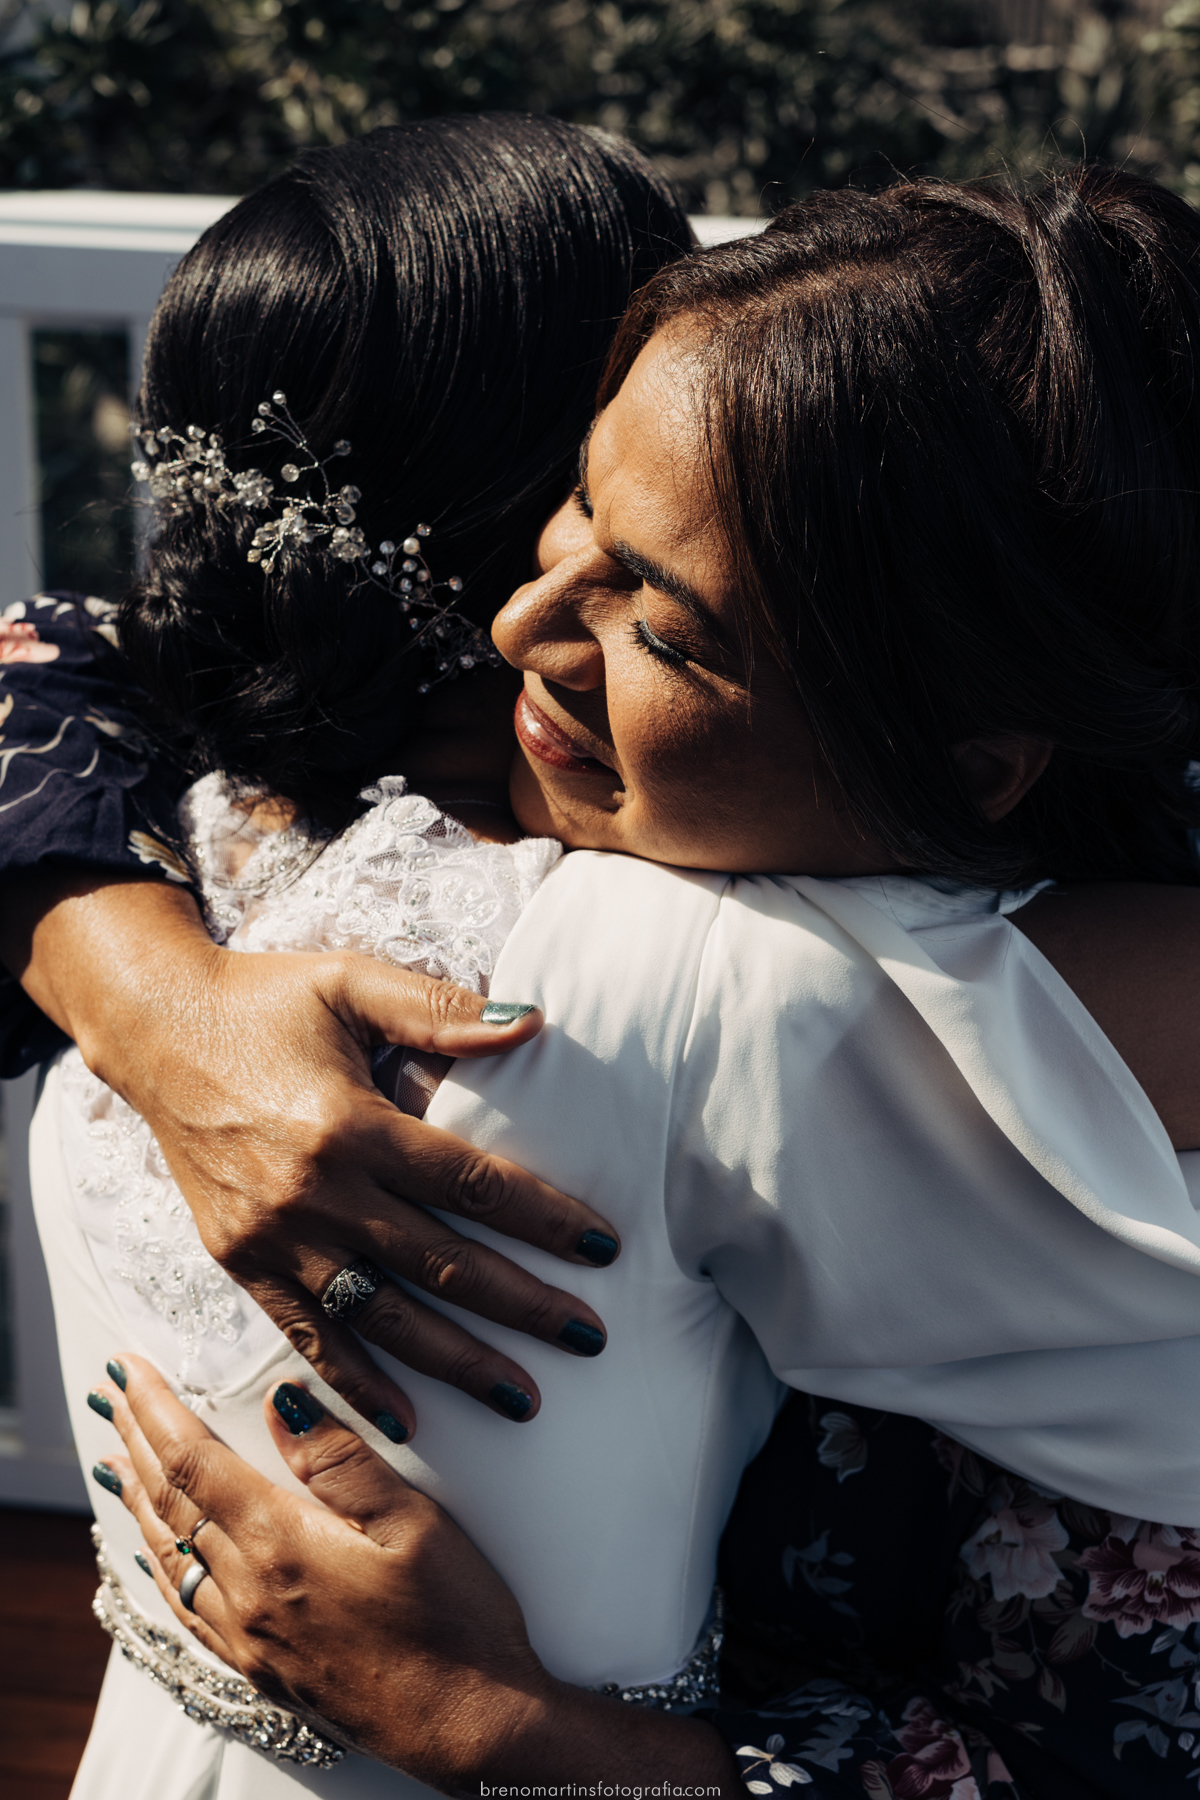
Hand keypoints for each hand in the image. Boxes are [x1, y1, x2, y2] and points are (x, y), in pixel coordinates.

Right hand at [1, 874, 620, 1434]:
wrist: (156, 1028)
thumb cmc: (266, 999)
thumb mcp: (351, 982)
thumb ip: (438, 1008)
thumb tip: (531, 1021)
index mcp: (349, 1123)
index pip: (469, 1183)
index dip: (542, 1218)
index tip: (602, 1248)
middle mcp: (314, 1192)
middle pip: (438, 1262)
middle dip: (521, 1306)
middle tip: (588, 1337)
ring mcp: (274, 1237)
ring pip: (381, 1316)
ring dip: (454, 1363)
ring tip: (521, 1398)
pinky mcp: (240, 1261)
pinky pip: (305, 1335)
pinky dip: (356, 1382)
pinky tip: (407, 1420)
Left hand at [91, 1354, 741, 1795]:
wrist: (469, 1727)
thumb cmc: (456, 1621)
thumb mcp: (414, 1520)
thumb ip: (342, 1459)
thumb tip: (283, 1403)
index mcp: (282, 1544)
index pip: (195, 1462)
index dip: (157, 1409)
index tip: (132, 1366)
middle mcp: (249, 1593)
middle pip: (171, 1503)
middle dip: (138, 1439)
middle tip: (117, 1391)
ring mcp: (250, 1637)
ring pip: (170, 1554)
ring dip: (138, 1497)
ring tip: (120, 1455)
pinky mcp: (263, 1669)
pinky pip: (186, 1608)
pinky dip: (159, 1566)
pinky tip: (156, 1553)